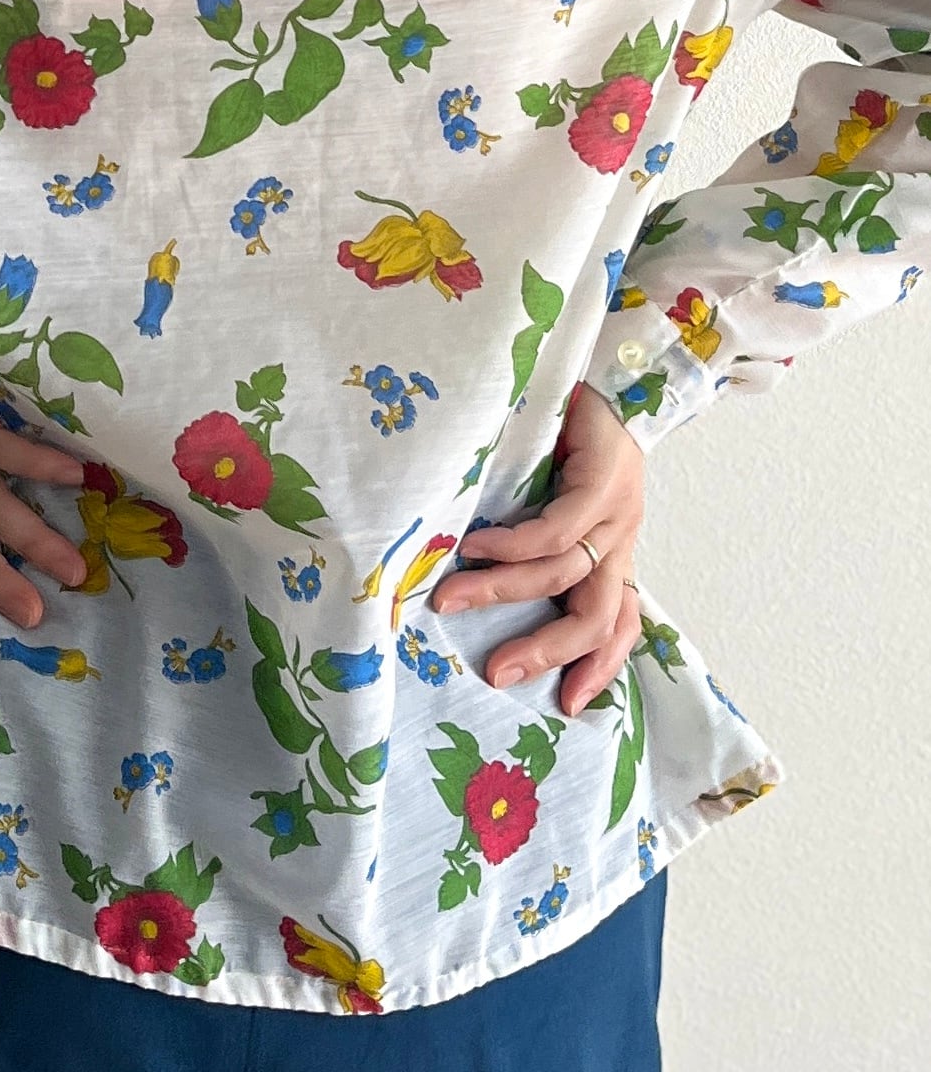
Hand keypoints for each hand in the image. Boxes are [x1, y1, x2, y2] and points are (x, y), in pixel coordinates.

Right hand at [431, 382, 644, 715]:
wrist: (602, 364)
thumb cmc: (564, 433)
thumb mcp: (553, 501)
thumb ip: (534, 544)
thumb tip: (468, 581)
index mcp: (613, 551)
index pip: (619, 623)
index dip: (598, 668)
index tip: (567, 707)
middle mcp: (621, 539)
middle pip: (597, 617)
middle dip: (546, 652)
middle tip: (495, 673)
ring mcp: (617, 510)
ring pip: (565, 576)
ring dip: (502, 594)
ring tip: (450, 600)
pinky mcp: (604, 480)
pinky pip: (557, 530)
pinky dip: (512, 547)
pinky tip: (477, 547)